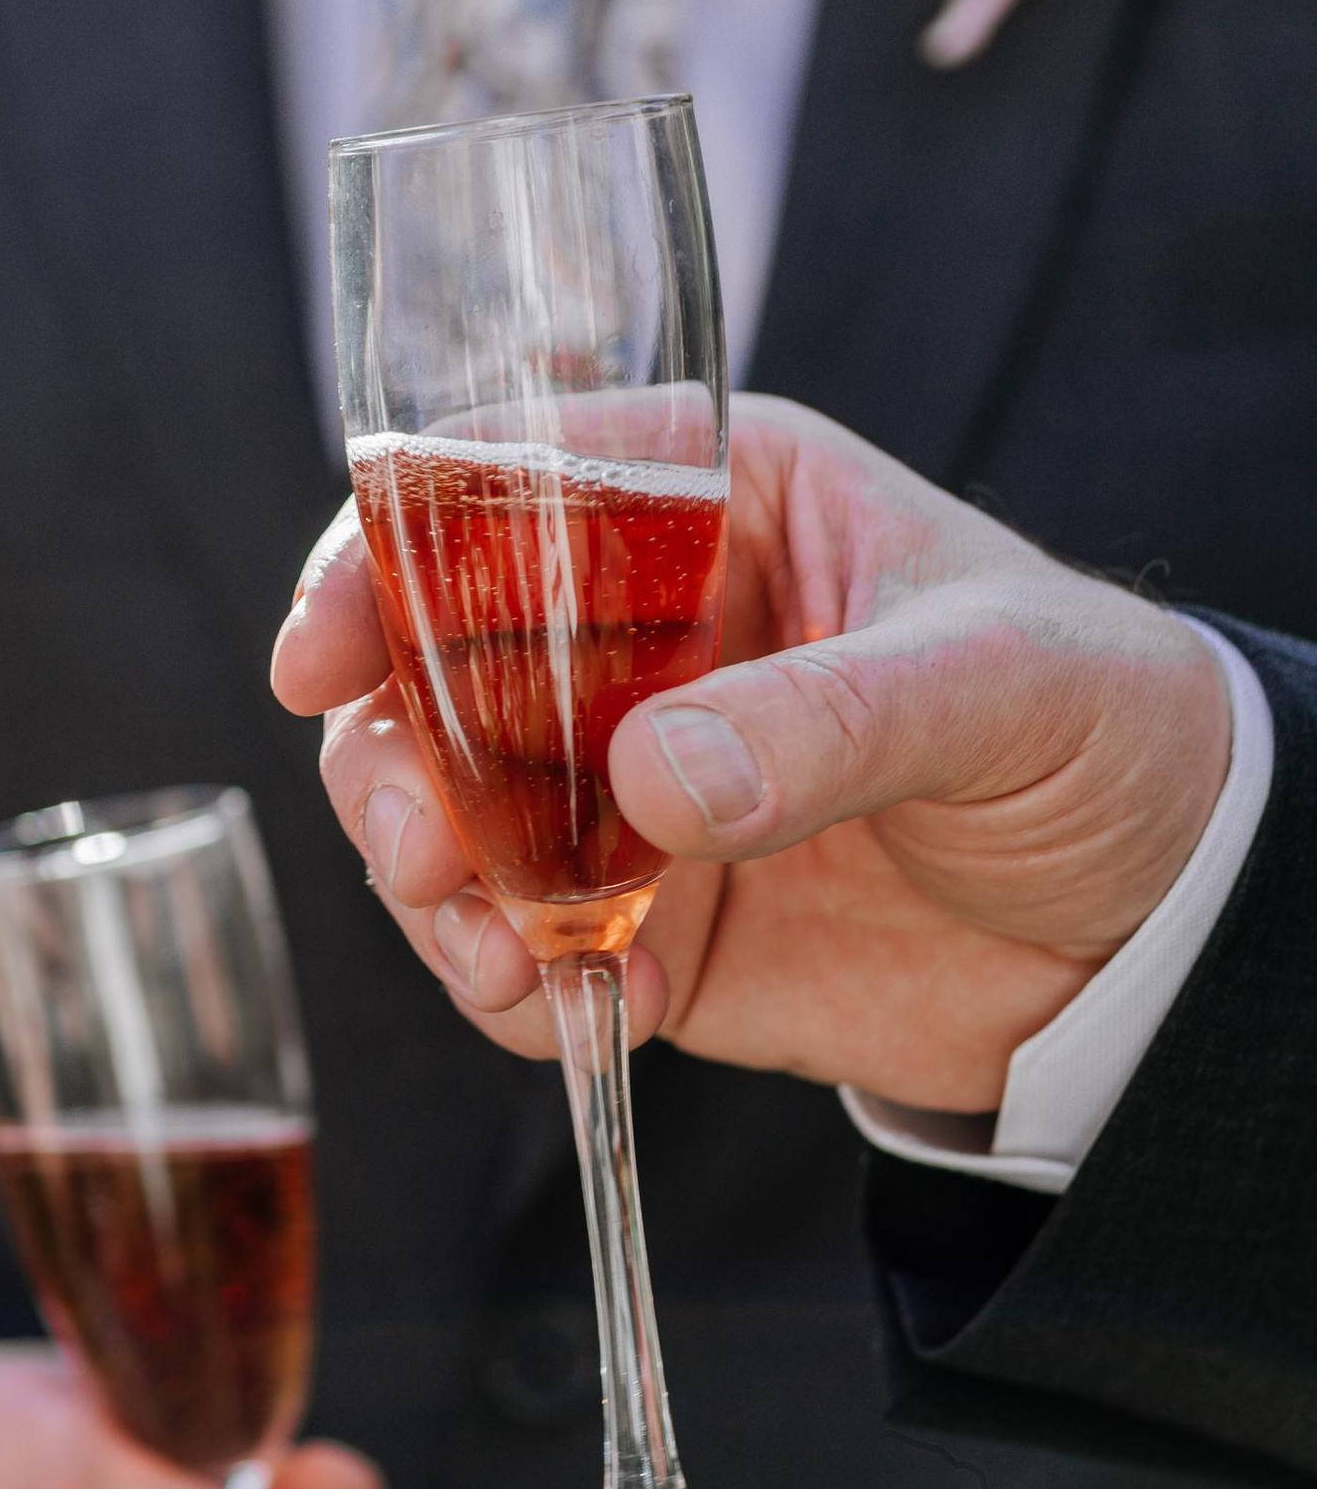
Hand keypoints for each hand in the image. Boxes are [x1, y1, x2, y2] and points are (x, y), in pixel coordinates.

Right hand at [274, 395, 1233, 1109]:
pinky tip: (560, 999)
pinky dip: (505, 982)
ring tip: (486, 940)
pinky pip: (520, 949)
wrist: (1165, 928)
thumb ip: (827, 721)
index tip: (324, 652)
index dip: (384, 558)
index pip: (502, 489)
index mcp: (715, 505)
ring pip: (446, 815)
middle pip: (429, 667)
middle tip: (417, 846)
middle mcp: (640, 639)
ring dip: (429, 881)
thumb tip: (648, 781)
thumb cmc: (1105, 727)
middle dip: (390, 758)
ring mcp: (626, 787)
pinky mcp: (645, 921)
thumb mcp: (994, 680)